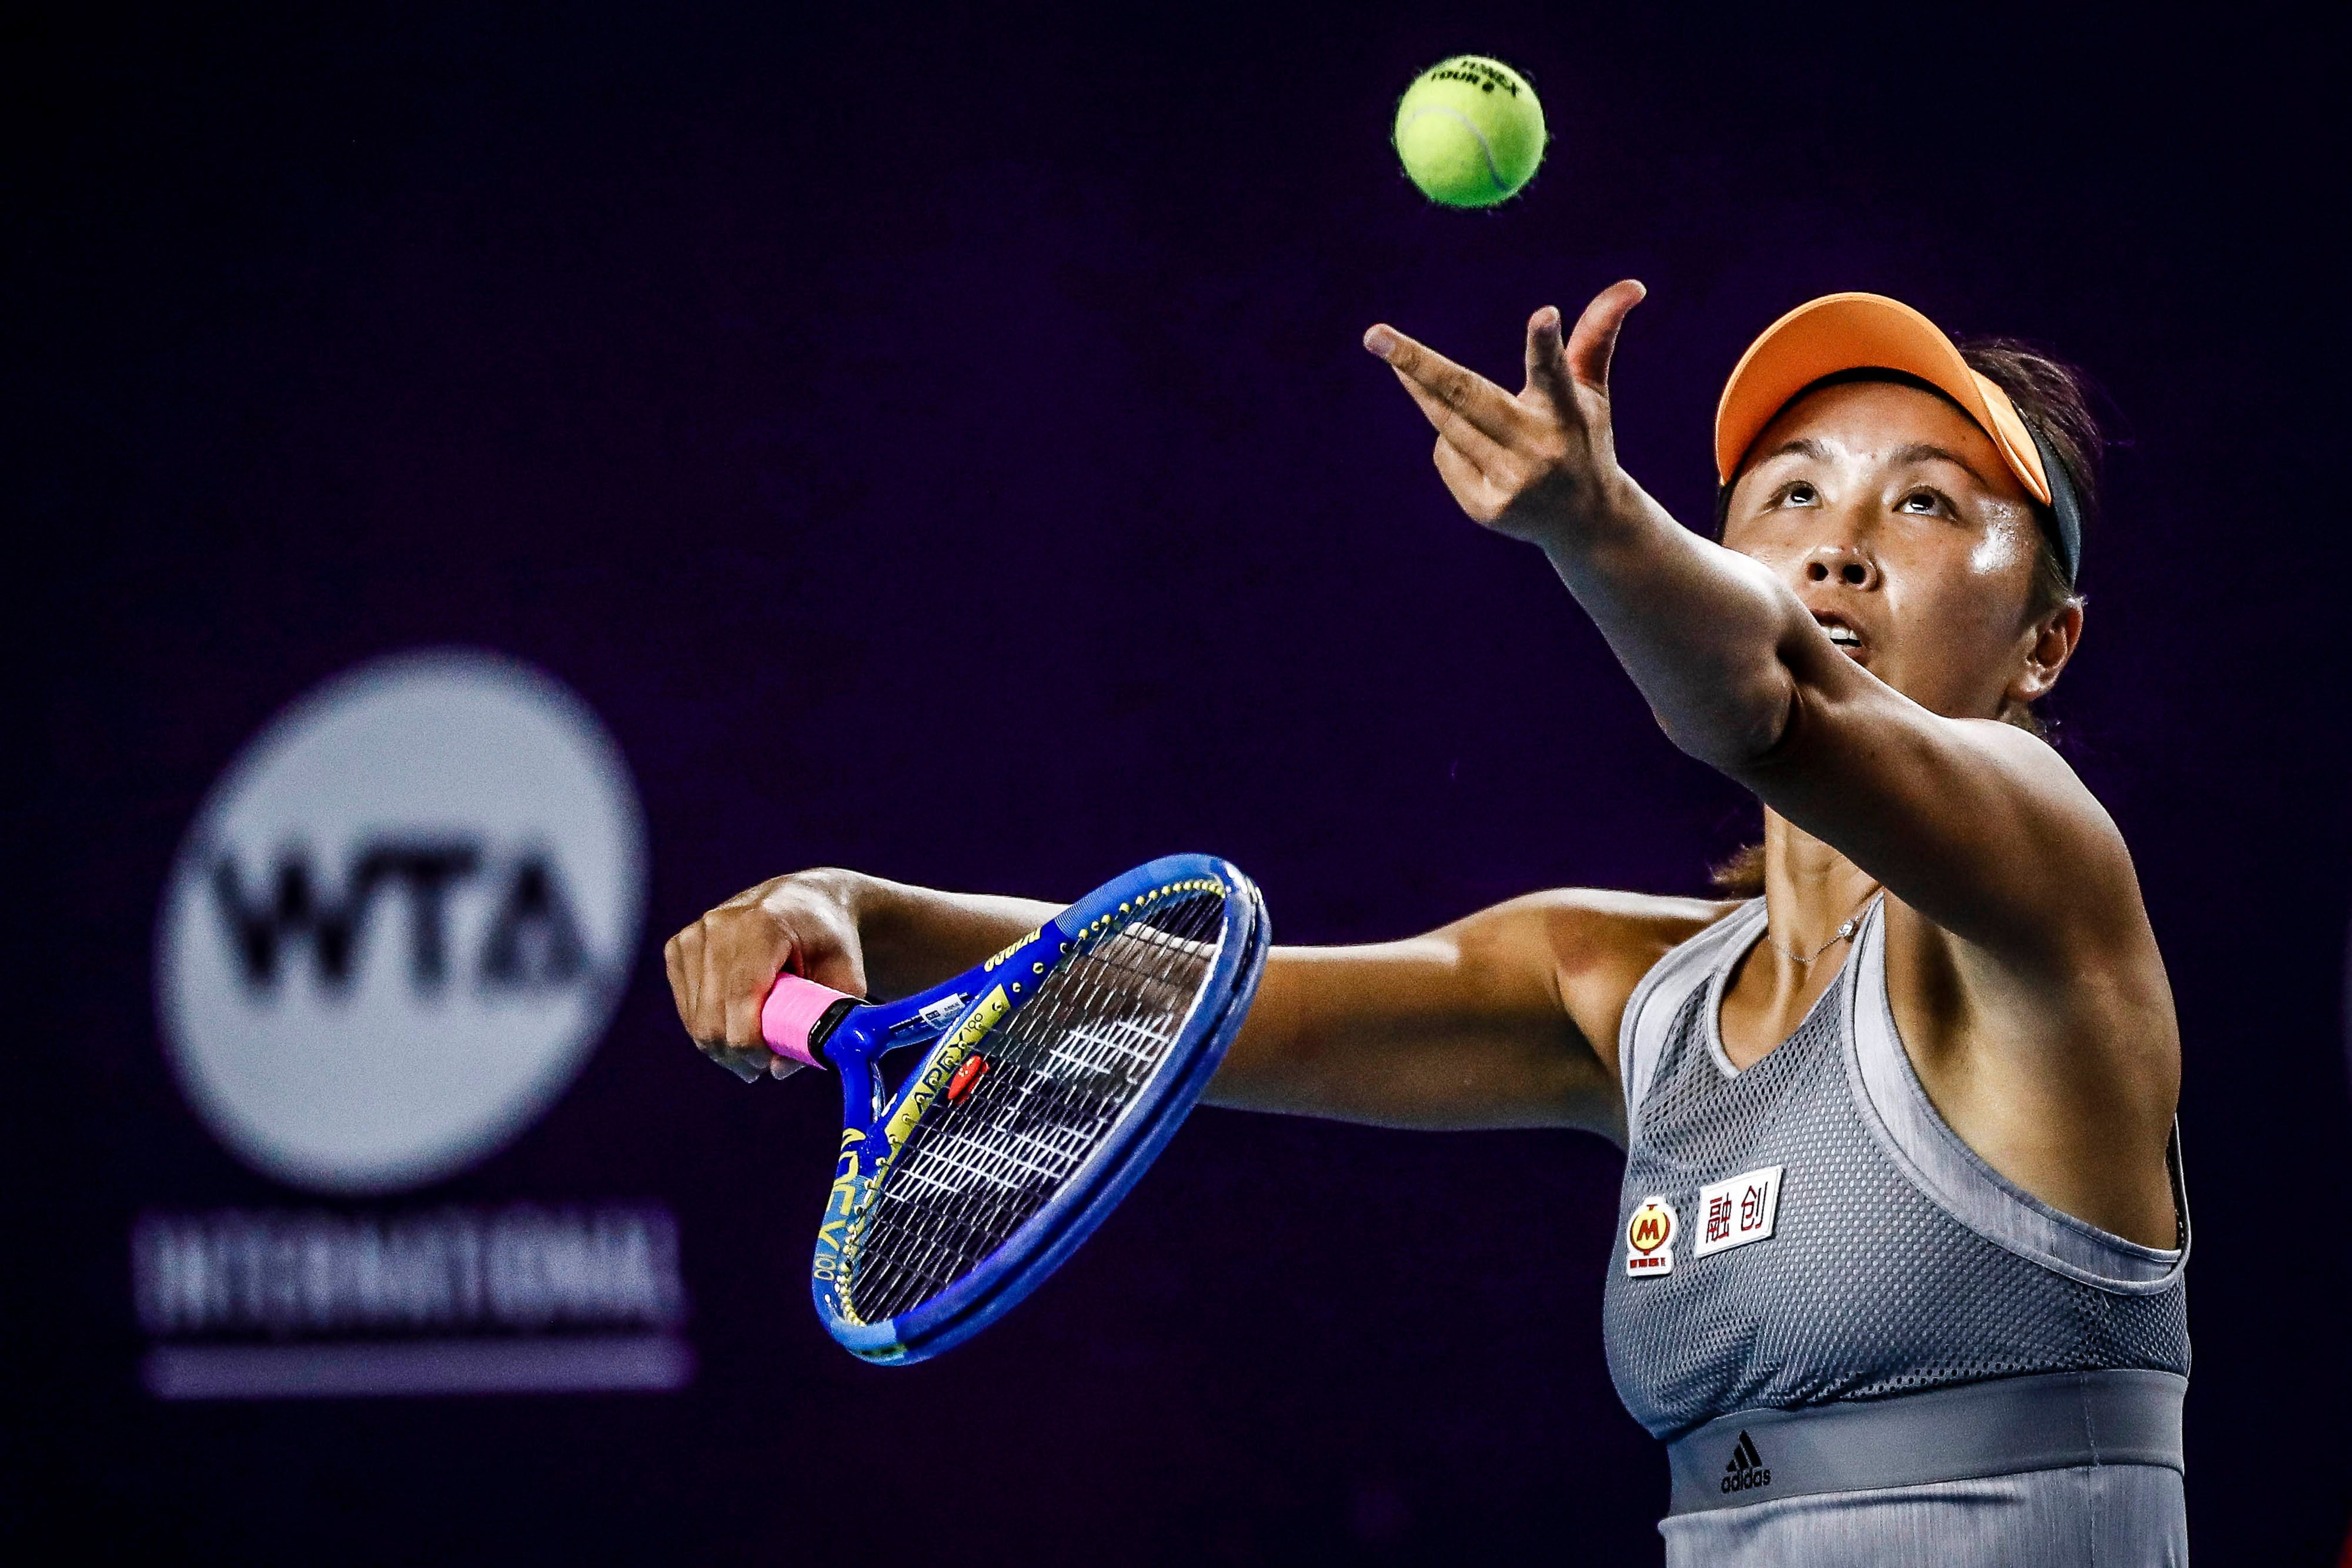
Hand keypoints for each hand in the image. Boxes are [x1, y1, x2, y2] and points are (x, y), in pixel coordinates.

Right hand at [664, 871, 869, 1082]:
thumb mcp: (846, 981)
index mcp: (763, 925)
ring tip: (752, 1048)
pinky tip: (735, 1023)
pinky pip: (686, 1008)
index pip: (741, 1001)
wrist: (806, 902)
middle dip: (736, 1055)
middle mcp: (720, 925)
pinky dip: (709, 1027)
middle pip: (712, 1018)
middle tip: (762, 1065)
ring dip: (722, 1047)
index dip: (752, 1046)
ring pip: (695, 1019)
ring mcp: (695, 934)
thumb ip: (822, 1026)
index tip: (771, 1063)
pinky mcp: (679, 946)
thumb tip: (778, 1070)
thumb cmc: (832, 943)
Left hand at [1363, 280, 1646, 545]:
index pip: (1555, 372)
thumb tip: (1633, 284)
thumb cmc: (1583, 440)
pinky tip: (1487, 458)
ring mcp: (1511, 482)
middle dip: (1416, 365)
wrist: (1586, 523)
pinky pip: (1446, 455)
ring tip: (1442, 389)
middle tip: (1373, 336)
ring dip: (1435, 399)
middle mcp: (1539, 448)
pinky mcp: (1488, 508)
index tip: (1544, 314)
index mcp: (1567, 412)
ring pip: (1446, 426)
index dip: (1546, 344)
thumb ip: (1598, 335)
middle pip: (1467, 397)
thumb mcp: (1591, 391)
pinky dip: (1455, 445)